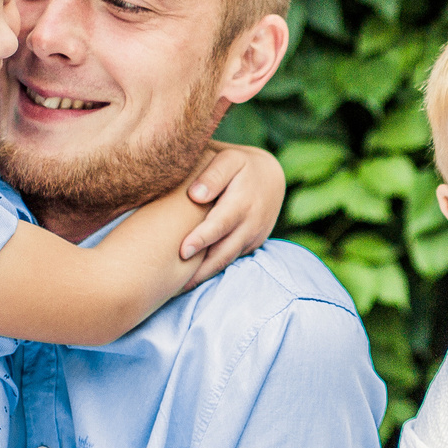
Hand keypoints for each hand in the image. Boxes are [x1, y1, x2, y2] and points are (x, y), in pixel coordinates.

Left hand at [179, 141, 284, 285]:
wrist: (270, 176)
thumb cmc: (238, 165)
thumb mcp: (228, 159)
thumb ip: (213, 174)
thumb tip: (196, 195)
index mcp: (243, 199)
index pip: (222, 222)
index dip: (203, 238)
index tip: (183, 251)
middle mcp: (252, 221)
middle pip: (226, 249)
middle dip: (202, 268)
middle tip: (177, 283)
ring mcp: (254, 235)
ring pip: (229, 259)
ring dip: (206, 274)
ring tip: (180, 288)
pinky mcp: (253, 244)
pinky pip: (232, 259)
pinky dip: (214, 269)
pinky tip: (193, 278)